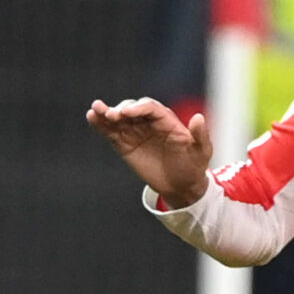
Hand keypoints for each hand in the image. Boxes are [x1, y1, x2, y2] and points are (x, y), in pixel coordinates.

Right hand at [86, 97, 213, 207]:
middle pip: (132, 109)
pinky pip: (111, 132)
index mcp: (167, 120)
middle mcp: (149, 122)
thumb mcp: (201, 151)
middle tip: (112, 115)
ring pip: (118, 118)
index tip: (127, 113)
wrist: (181, 185)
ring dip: (106, 113)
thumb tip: (199, 117)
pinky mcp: (124, 144)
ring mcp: (135, 132)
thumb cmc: (193, 165)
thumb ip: (200, 134)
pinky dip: (101, 125)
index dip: (138, 108)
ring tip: (95, 111)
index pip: (150, 108)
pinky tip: (91, 118)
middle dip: (121, 110)